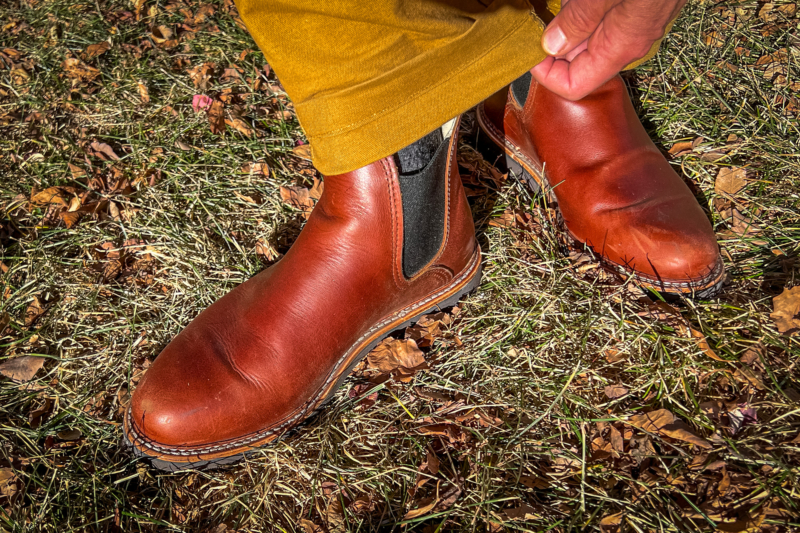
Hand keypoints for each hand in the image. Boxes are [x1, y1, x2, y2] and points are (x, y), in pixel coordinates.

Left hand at [531, 0, 685, 100]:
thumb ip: (578, 19)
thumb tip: (552, 45)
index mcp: (619, 48)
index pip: (574, 87)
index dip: (546, 75)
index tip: (531, 51)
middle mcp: (628, 43)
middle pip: (578, 62)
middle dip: (553, 43)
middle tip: (538, 18)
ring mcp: (635, 25)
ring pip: (590, 36)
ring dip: (569, 20)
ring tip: (562, 2)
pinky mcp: (639, 8)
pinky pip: (604, 18)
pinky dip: (585, 8)